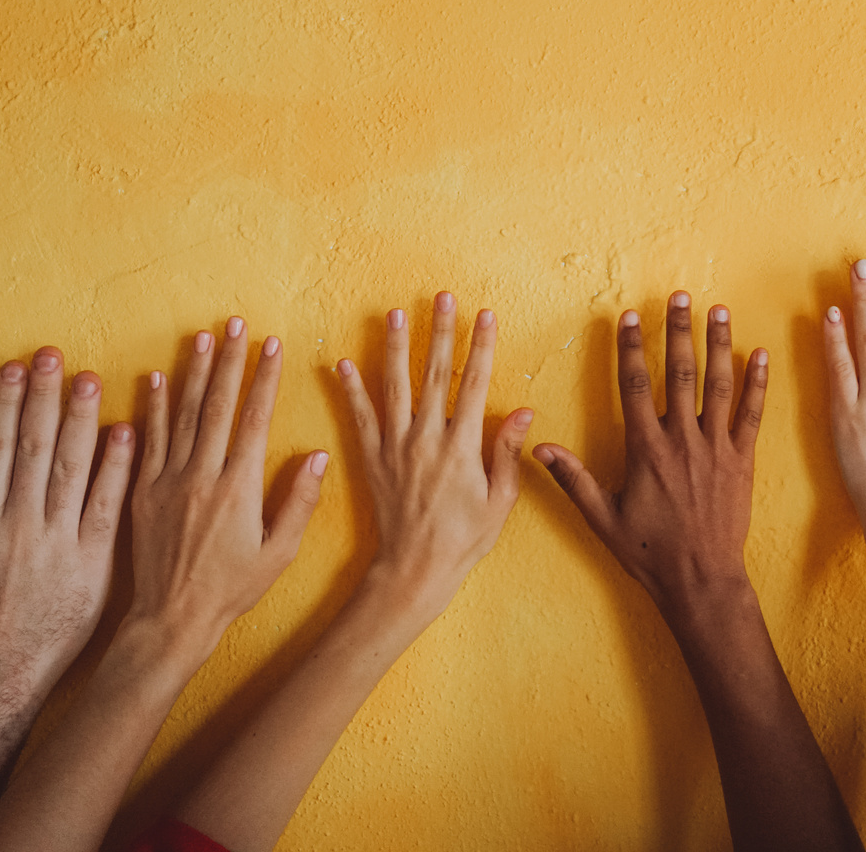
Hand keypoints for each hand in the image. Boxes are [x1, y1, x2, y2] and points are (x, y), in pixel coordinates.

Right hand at [0, 346, 134, 700]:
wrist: (0, 676)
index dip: (6, 405)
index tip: (14, 370)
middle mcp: (22, 523)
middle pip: (35, 446)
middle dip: (45, 397)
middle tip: (56, 355)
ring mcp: (59, 539)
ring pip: (72, 467)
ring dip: (82, 420)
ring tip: (92, 378)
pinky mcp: (93, 559)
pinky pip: (107, 504)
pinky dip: (117, 467)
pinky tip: (127, 431)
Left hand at [128, 318, 325, 654]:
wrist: (172, 618)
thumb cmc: (232, 590)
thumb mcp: (279, 553)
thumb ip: (299, 502)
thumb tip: (318, 455)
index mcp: (238, 488)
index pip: (253, 419)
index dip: (264, 378)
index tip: (272, 345)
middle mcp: (201, 476)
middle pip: (216, 405)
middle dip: (229, 360)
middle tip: (236, 324)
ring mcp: (168, 481)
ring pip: (181, 415)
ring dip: (193, 372)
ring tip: (202, 336)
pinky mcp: (142, 492)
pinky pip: (147, 440)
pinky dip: (152, 407)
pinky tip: (156, 378)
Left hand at [334, 293, 531, 616]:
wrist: (415, 568)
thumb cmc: (464, 539)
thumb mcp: (500, 500)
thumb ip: (507, 452)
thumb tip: (523, 411)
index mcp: (461, 446)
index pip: (474, 384)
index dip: (481, 347)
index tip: (484, 316)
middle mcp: (426, 438)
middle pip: (434, 374)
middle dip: (439, 332)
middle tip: (441, 297)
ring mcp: (396, 447)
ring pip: (394, 386)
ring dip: (395, 347)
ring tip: (395, 313)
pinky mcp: (372, 459)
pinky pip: (359, 418)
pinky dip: (350, 390)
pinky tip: (342, 362)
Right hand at [534, 292, 765, 613]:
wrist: (701, 579)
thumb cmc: (649, 551)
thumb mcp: (602, 517)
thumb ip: (573, 478)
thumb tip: (540, 447)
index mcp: (646, 449)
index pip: (636, 386)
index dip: (632, 348)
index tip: (630, 316)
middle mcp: (682, 441)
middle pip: (680, 373)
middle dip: (678, 331)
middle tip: (680, 296)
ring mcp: (716, 448)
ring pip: (718, 385)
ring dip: (718, 344)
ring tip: (717, 310)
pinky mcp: (742, 460)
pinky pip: (751, 415)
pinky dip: (756, 383)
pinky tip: (759, 354)